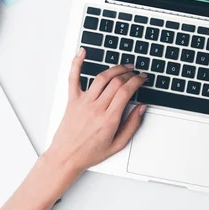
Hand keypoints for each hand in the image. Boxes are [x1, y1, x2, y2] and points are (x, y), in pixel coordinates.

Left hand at [46, 49, 147, 181]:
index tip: (142, 78)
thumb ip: (132, 125)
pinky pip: (73, 78)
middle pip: (116, 82)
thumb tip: (142, 108)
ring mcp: (83, 102)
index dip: (137, 81)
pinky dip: (77, 63)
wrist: (66, 157)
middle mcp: (96, 108)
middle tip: (136, 73)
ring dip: (114, 69)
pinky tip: (82, 52)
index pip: (126, 92)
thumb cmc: (90, 153)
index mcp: (109, 119)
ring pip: (101, 78)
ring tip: (123, 66)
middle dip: (129, 74)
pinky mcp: (72, 100)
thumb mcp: (118, 144)